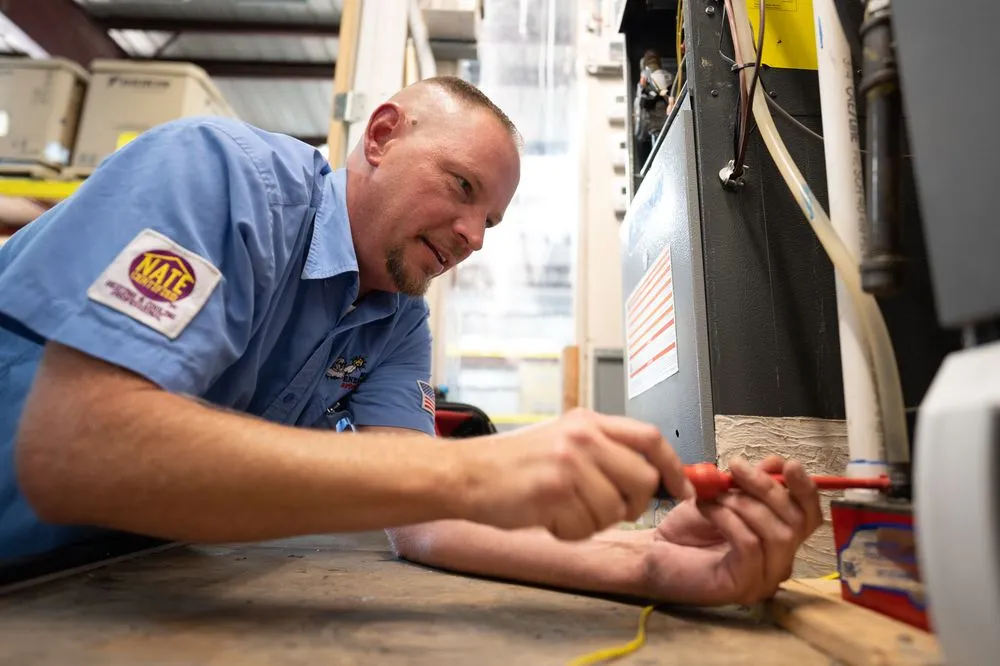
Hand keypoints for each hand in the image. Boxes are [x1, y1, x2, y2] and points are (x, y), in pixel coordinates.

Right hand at [458, 408, 693, 540]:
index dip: (674, 466)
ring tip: (563, 509)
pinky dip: (569, 532)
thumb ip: (604, 449)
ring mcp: (569, 463)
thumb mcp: (562, 438)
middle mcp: (582, 437)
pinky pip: (586, 527)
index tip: (683, 488)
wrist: (466, 473)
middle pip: (643, 479)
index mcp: (588, 421)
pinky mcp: (554, 492)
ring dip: (593, 521)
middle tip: (602, 507)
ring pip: (616, 510)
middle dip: (631, 503)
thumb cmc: (513, 463)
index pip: (650, 438)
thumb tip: (651, 474)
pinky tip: (548, 516)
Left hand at [643, 455, 822, 605]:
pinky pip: (750, 544)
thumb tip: (776, 463)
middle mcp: (779, 562)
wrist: (652, 552)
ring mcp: (764, 579)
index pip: (809, 517)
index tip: (789, 465)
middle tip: (736, 468)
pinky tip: (706, 508)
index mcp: (779, 539)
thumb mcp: (723, 495)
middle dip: (768, 489)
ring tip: (714, 494)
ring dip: (743, 504)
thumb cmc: (687, 527)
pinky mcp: (743, 586)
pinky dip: (728, 518)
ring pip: (777, 534)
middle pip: (797, 523)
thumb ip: (751, 482)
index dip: (805, 489)